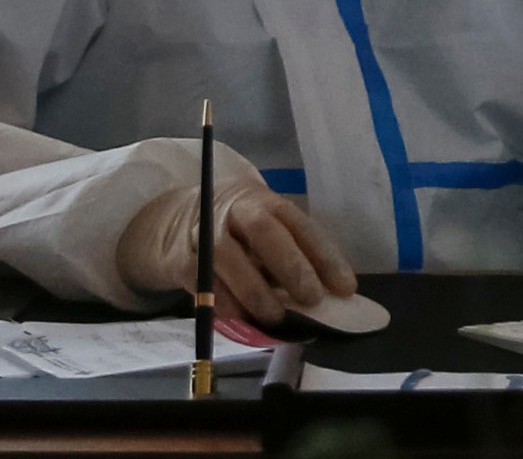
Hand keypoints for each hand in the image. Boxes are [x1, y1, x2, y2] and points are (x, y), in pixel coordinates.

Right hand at [116, 176, 356, 323]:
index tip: (346, 288)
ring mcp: (206, 233)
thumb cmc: (238, 231)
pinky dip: (225, 303)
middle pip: (264, 232)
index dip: (325, 256)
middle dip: (292, 267)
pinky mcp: (182, 259)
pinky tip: (242, 319)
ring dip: (257, 291)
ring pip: (229, 257)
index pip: (301, 226)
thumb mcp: (266, 230)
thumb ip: (293, 255)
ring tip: (276, 317)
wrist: (176, 219)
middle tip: (312, 299)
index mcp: (267, 203)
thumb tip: (330, 296)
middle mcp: (237, 212)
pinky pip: (203, 282)